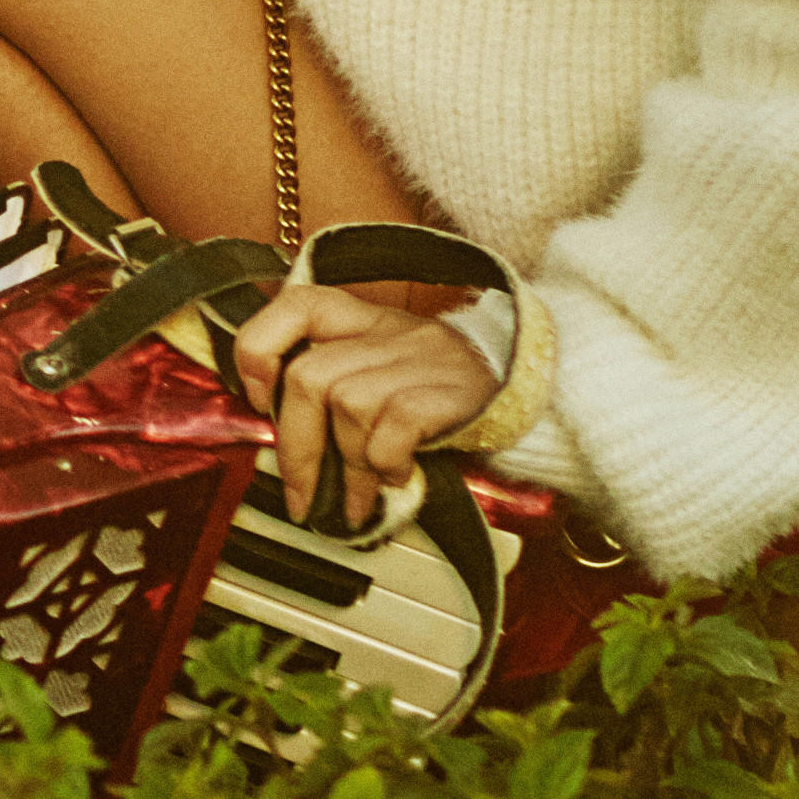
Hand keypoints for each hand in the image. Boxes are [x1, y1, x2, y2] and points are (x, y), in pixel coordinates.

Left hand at [221, 280, 502, 532]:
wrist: (540, 391)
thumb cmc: (449, 391)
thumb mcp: (389, 370)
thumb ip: (339, 383)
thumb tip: (285, 441)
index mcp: (367, 319)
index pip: (297, 305)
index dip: (260, 349)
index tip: (259, 399)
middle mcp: (391, 332)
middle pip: (309, 377)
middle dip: (297, 446)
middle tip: (301, 492)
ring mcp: (422, 359)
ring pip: (348, 405)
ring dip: (348, 463)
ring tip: (362, 493)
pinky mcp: (450, 393)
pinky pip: (391, 430)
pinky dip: (385, 463)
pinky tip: (399, 476)